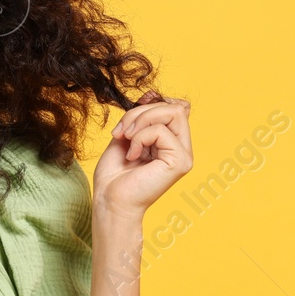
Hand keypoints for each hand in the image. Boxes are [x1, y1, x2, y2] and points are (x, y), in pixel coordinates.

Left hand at [93, 92, 193, 216]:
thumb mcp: (126, 136)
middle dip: (141, 112)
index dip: (152, 104)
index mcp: (171, 142)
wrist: (109, 200)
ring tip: (126, 139)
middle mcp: (182, 148)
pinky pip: (161, 131)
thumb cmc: (114, 175)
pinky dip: (140, 138)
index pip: (174, 107)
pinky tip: (133, 155)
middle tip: (121, 132)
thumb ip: (141, 118)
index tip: (128, 120)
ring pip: (173, 112)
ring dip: (141, 120)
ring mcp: (184, 155)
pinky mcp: (180, 162)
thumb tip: (152, 95)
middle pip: (174, 106)